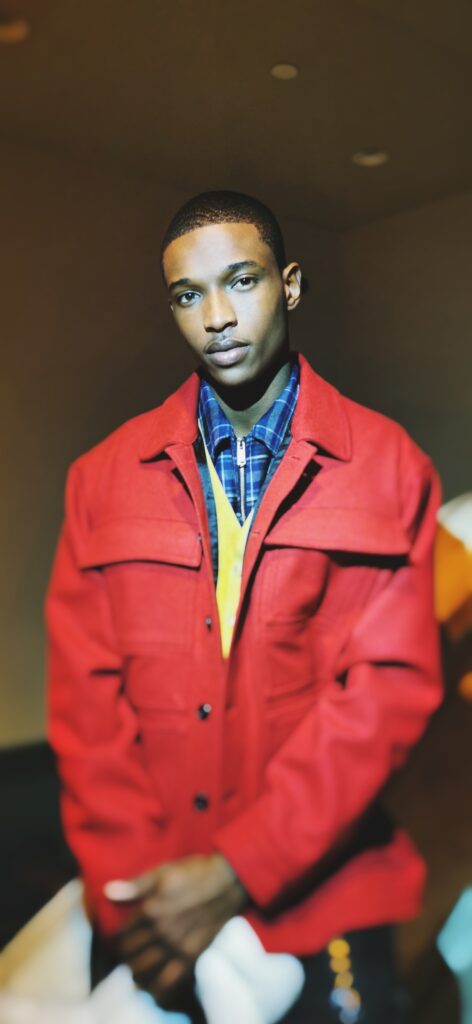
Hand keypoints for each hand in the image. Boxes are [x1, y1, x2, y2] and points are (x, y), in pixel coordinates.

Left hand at [104, 854, 247, 1006]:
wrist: (229, 882)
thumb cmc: (195, 872)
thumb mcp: (163, 872)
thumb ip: (135, 885)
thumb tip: (108, 891)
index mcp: (151, 910)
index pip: (121, 934)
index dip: (113, 938)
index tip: (113, 939)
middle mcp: (161, 932)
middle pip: (130, 954)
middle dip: (122, 955)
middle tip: (123, 953)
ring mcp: (177, 947)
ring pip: (144, 970)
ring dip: (134, 971)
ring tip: (134, 967)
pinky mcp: (192, 956)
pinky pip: (169, 981)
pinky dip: (156, 989)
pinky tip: (152, 988)